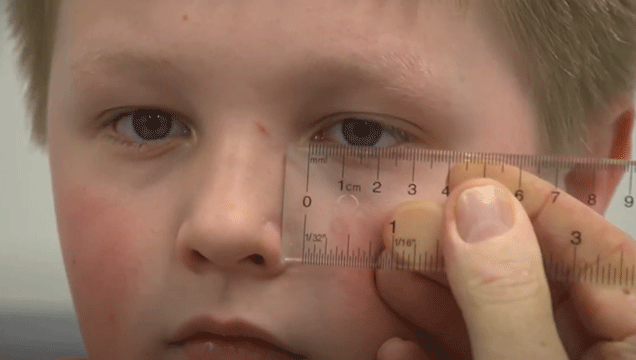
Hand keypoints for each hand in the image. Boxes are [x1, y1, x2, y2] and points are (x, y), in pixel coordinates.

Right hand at [375, 162, 635, 359]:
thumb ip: (507, 296)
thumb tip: (477, 205)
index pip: (598, 252)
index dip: (533, 204)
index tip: (470, 175)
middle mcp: (600, 358)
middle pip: (536, 285)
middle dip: (464, 252)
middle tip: (412, 224)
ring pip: (498, 324)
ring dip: (436, 300)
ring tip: (390, 270)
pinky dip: (432, 354)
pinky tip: (399, 347)